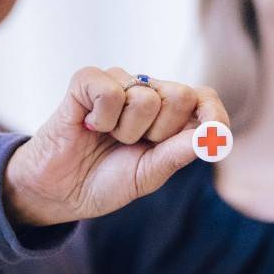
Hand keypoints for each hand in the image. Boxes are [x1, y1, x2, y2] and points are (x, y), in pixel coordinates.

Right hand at [3, 67, 228, 225]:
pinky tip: (89, 125)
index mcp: (168, 116)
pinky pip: (110, 91)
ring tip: (107, 137)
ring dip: (126, 130)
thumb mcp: (149, 175)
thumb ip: (179, 154)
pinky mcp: (86, 81)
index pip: (204, 98)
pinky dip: (102, 118)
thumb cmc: (104, 180)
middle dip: (161, 132)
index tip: (215, 133)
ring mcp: (118, 83)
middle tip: (134, 144)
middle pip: (180, 95)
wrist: (58, 192)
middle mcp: (147, 93)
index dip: (214, 113)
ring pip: (146, 97)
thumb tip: (214, 136)